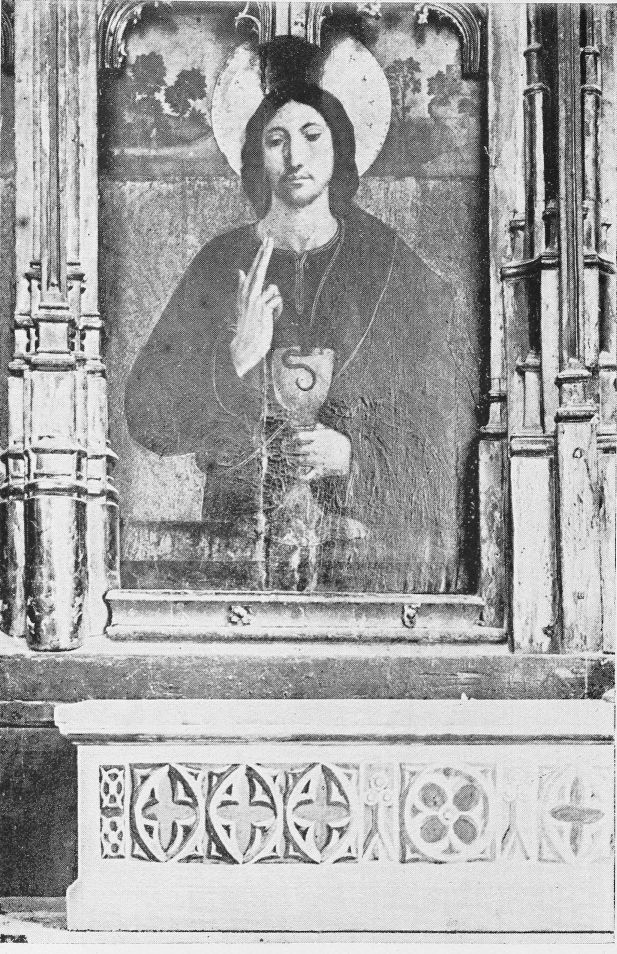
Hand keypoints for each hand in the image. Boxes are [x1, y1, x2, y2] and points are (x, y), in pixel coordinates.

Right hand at [230, 237, 282, 377]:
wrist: (246, 344)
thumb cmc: (247, 324)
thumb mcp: (243, 305)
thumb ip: (242, 287)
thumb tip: (239, 271)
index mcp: (244, 291)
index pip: (254, 268)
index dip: (260, 254)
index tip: (266, 240)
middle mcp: (248, 293)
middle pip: (259, 268)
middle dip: (264, 253)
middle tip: (270, 238)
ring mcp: (255, 300)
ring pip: (273, 289)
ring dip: (275, 301)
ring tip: (268, 313)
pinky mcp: (263, 308)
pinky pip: (277, 301)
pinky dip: (278, 310)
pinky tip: (271, 318)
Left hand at [291, 423, 350, 481]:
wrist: (351, 455)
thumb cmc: (337, 441)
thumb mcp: (329, 431)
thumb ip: (315, 428)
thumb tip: (302, 423)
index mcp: (319, 437)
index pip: (299, 436)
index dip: (291, 437)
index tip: (289, 438)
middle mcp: (318, 448)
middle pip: (297, 449)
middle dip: (287, 448)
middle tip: (283, 448)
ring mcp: (319, 460)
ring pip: (300, 461)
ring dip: (291, 459)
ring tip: (287, 457)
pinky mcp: (320, 471)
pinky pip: (307, 475)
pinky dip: (298, 476)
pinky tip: (293, 473)